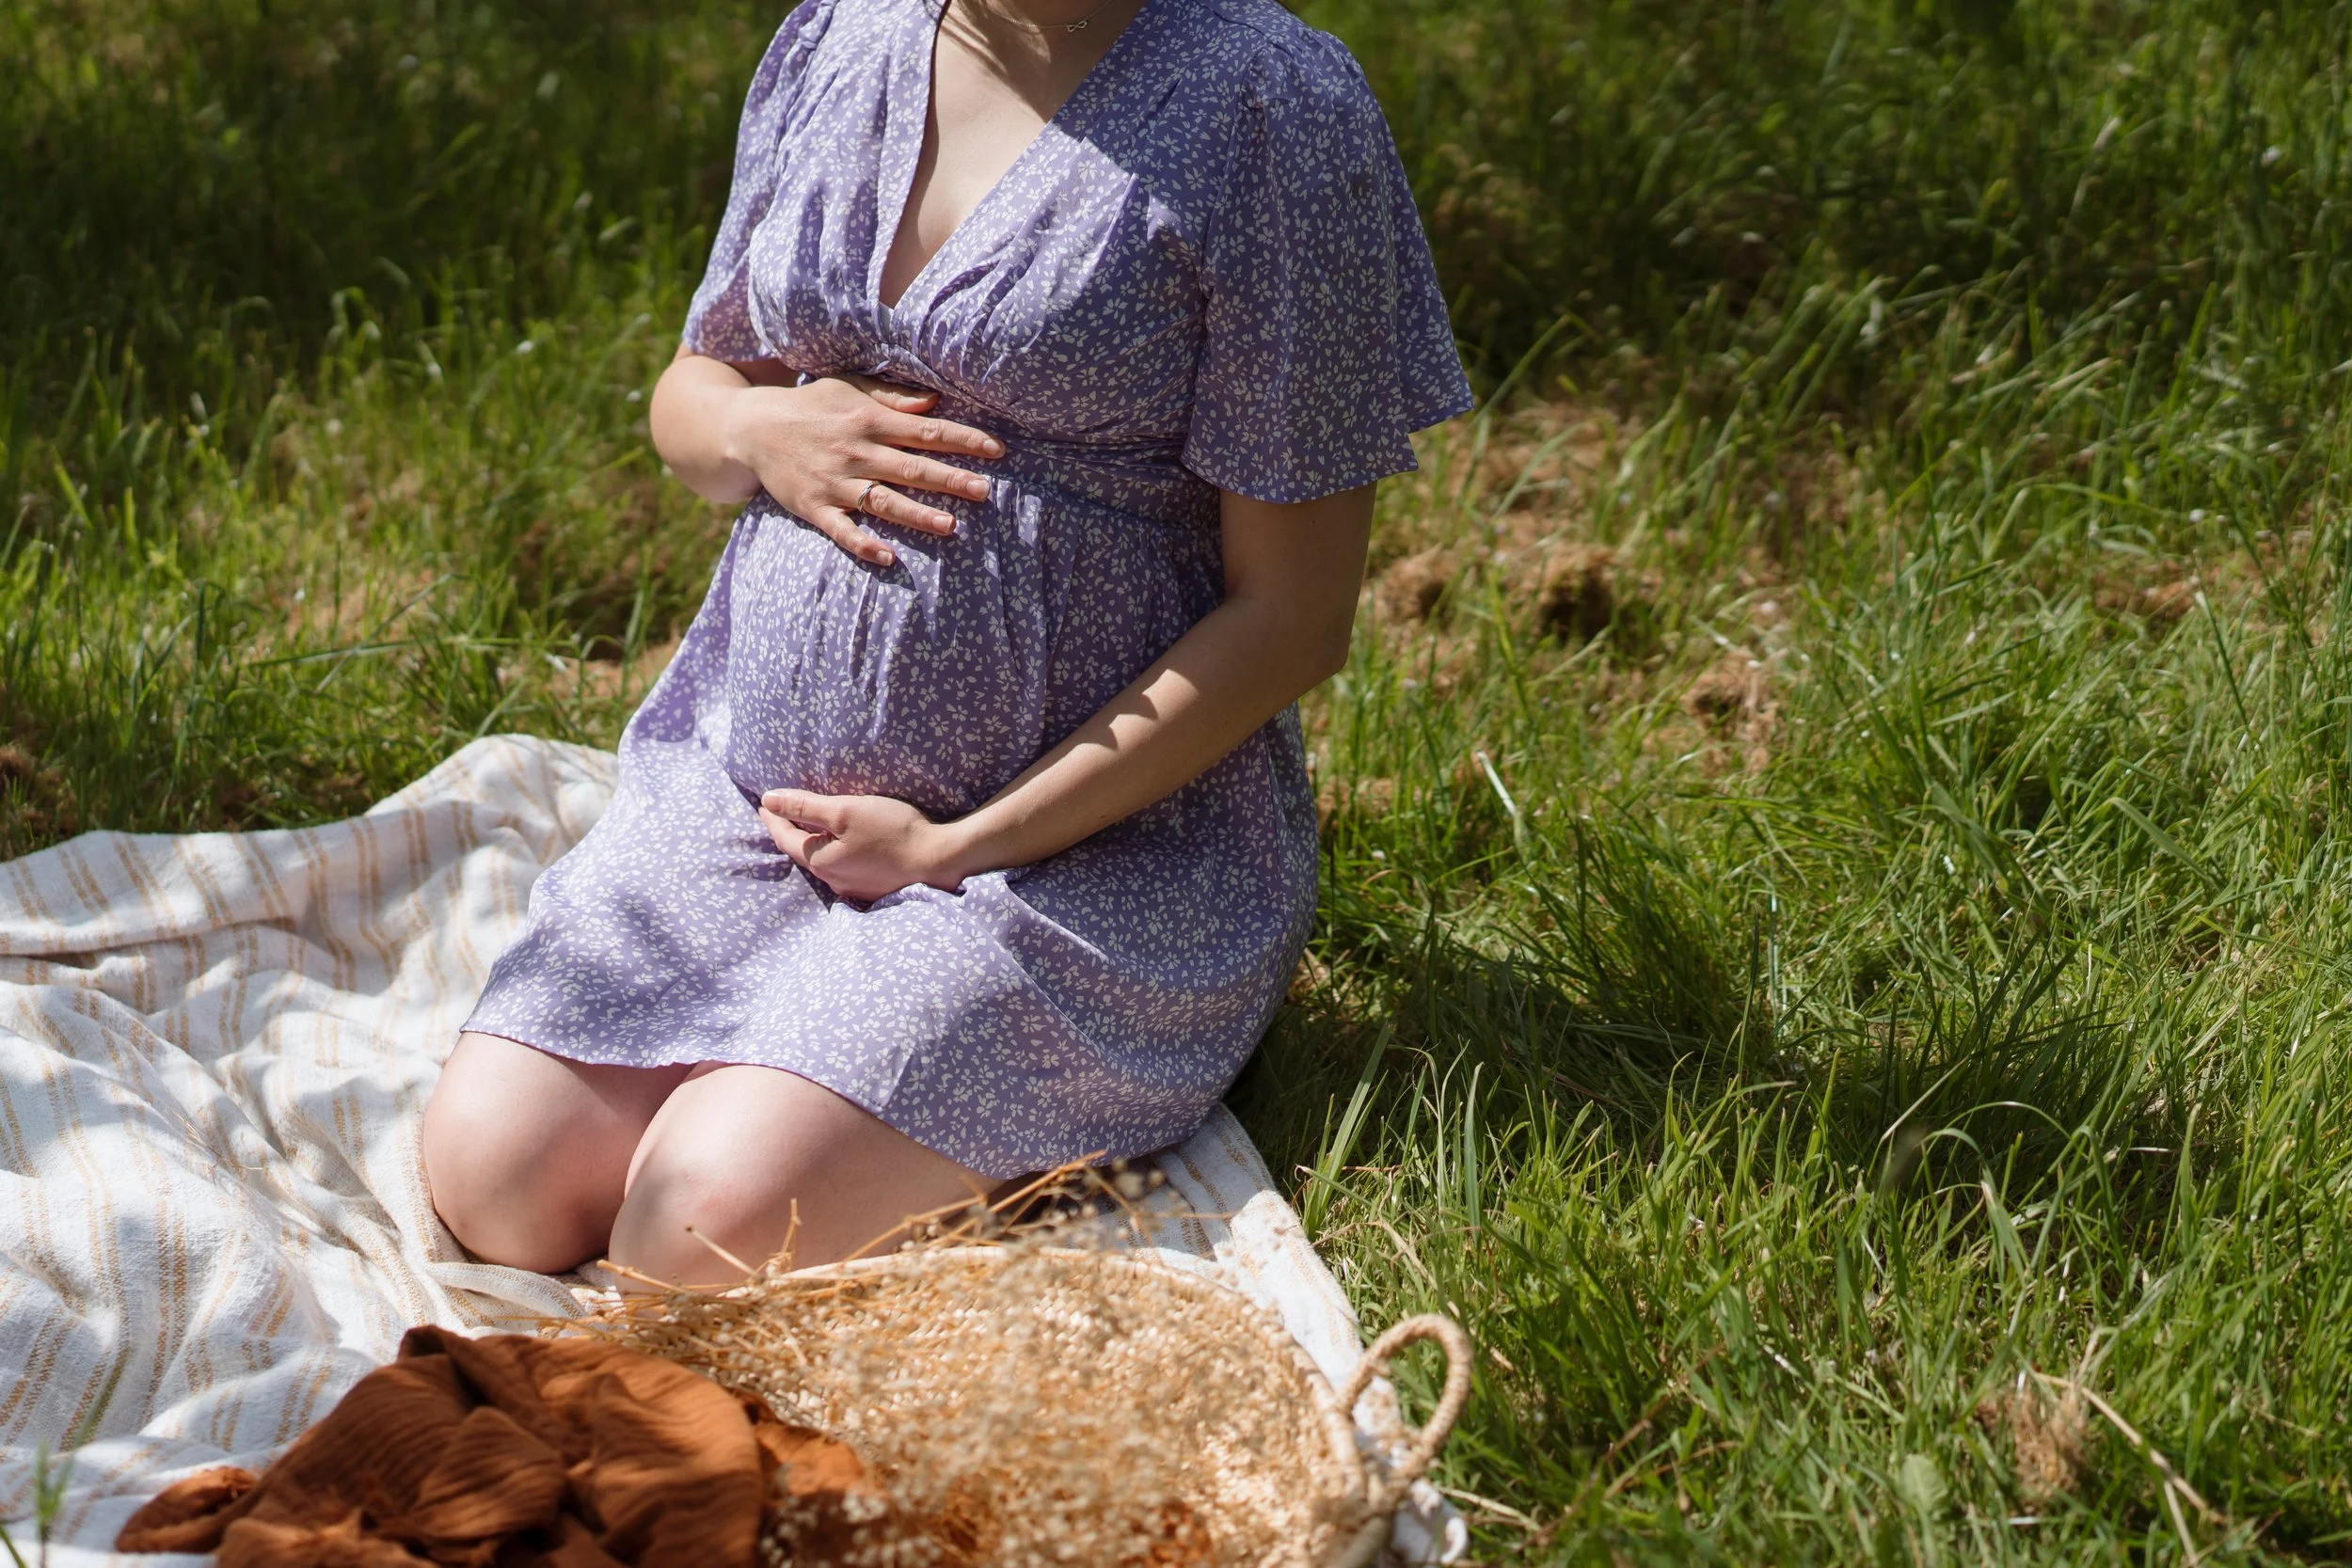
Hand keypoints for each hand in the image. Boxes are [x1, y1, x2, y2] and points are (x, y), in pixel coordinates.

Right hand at [721, 374, 1002, 566]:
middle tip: (986, 491)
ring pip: (883, 501)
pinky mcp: (814, 507)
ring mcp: (835, 482)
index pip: (926, 431)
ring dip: (917, 514)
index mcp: (869, 420)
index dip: (963, 440)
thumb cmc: (811, 406)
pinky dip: (863, 544)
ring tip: (950, 526)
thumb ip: (893, 397)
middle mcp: (856, 452)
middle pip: (912, 467)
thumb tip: (934, 401)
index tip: (997, 450)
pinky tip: (889, 557)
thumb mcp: (850, 388)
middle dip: (950, 479)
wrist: (752, 428)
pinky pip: (842, 530)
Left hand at [759, 789, 975, 902]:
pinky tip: (842, 845)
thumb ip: (805, 806)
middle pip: (803, 853)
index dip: (773, 819)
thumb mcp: (845, 811)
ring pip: (823, 863)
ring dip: (813, 844)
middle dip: (789, 833)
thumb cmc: (892, 831)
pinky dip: (834, 853)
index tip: (764, 805)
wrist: (937, 860)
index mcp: (821, 861)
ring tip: (810, 827)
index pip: (785, 839)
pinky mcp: (872, 887)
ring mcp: (854, 887)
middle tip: (781, 815)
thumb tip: (767, 801)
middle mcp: (833, 880)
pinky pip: (843, 868)